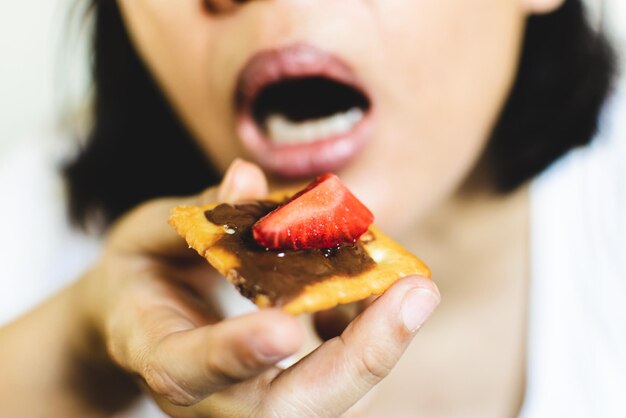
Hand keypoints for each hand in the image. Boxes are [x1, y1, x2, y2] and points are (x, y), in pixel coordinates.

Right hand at [84, 159, 439, 417]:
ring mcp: (250, 403)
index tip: (286, 327)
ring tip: (411, 287)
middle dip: (359, 360)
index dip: (236, 352)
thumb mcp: (150, 235)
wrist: (141, 319)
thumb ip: (201, 215)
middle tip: (416, 294)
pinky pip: (342, 381)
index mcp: (158, 354)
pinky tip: (378, 291)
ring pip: (329, 403)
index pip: (190, 371)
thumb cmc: (142, 274)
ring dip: (379, 344)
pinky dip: (370, 336)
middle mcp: (210, 400)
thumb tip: (247, 177)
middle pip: (288, 412)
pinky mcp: (286, 394)